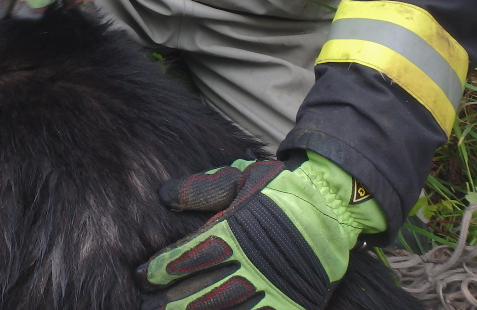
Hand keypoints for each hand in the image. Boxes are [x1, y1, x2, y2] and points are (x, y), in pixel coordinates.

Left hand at [137, 154, 386, 309]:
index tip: (142, 275)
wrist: (334, 203)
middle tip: (145, 308)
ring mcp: (275, 286)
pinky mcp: (294, 303)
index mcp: (237, 230)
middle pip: (205, 290)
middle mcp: (253, 262)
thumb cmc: (280, 188)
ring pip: (229, 309)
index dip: (164, 267)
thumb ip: (202, 188)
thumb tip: (165, 195)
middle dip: (172, 302)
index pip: (192, 254)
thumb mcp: (240, 178)